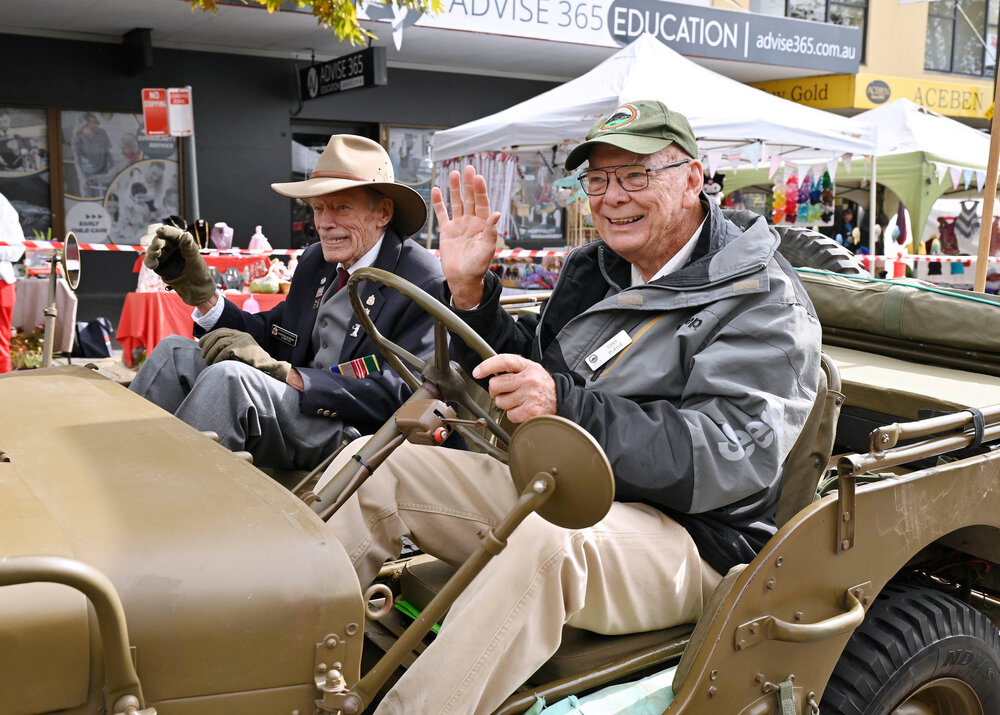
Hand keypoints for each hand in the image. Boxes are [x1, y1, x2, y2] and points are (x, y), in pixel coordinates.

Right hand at [144, 225, 215, 305]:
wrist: (195, 288)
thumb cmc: (198, 271)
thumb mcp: (195, 259)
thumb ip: (189, 248)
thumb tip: (186, 234)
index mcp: (181, 242)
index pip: (173, 233)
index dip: (166, 231)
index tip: (160, 231)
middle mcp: (171, 247)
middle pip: (160, 240)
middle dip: (157, 242)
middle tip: (157, 246)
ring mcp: (164, 256)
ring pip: (153, 250)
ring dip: (152, 250)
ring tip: (155, 253)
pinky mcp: (159, 266)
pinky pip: (151, 262)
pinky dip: (150, 261)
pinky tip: (154, 264)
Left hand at [199, 328, 291, 382]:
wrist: (268, 368)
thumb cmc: (253, 364)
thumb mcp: (242, 351)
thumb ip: (230, 347)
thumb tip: (211, 350)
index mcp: (240, 334)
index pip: (220, 331)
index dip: (208, 337)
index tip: (202, 345)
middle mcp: (240, 335)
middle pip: (217, 335)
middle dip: (207, 345)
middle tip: (204, 356)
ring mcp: (241, 340)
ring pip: (219, 343)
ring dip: (210, 353)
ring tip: (208, 362)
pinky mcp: (240, 348)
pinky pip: (223, 351)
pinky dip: (217, 358)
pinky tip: (215, 364)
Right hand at [431, 165, 500, 308]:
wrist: (462, 279)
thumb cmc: (478, 267)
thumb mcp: (487, 250)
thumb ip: (492, 232)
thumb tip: (496, 214)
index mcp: (483, 225)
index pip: (482, 203)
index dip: (480, 190)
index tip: (478, 177)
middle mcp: (472, 222)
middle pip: (470, 199)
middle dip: (469, 184)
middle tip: (468, 168)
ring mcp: (459, 225)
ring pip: (457, 202)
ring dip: (455, 189)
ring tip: (454, 173)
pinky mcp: (447, 231)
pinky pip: (442, 214)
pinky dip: (439, 203)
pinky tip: (437, 190)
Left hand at [472, 353, 556, 422]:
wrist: (562, 400)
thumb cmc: (542, 385)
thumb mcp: (531, 370)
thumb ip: (513, 369)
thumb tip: (490, 373)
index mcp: (528, 366)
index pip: (504, 361)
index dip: (487, 366)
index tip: (477, 372)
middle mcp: (529, 379)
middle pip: (496, 384)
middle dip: (495, 391)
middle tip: (503, 392)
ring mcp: (530, 396)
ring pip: (500, 402)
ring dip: (505, 404)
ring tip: (517, 401)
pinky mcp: (531, 411)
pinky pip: (509, 415)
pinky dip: (513, 414)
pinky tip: (522, 409)